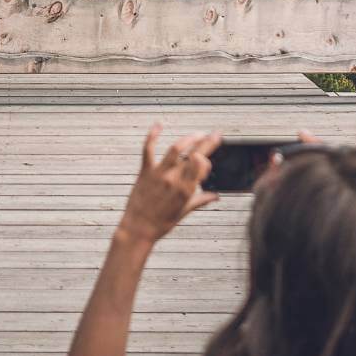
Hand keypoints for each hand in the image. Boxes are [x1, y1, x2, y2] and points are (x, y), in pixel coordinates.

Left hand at [116, 125, 221, 245]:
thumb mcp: (184, 212)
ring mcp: (159, 173)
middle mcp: (174, 179)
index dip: (206, 162)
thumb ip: (201, 201)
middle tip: (217, 134)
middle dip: (208, 142)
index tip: (206, 162)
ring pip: (176, 148)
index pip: (202, 166)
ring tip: (197, 134)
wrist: (138, 229)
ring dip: (189, 139)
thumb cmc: (162, 224)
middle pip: (194, 155)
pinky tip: (158, 125)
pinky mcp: (145, 171)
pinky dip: (152, 136)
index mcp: (186, 190)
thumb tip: (216, 196)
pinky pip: (149, 149)